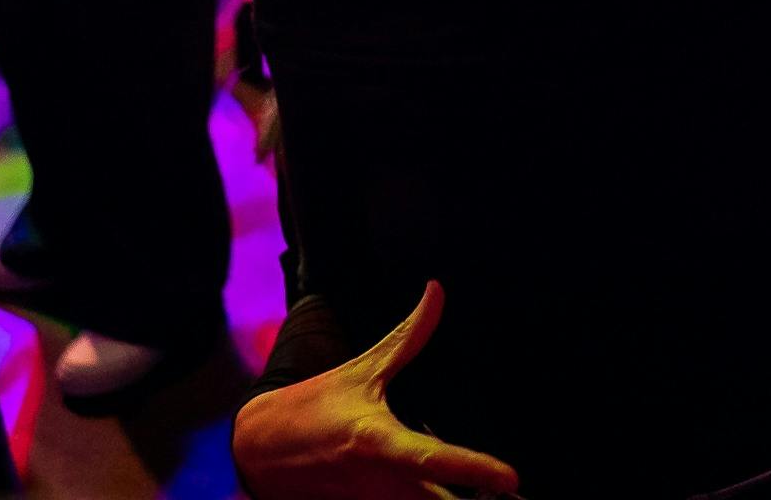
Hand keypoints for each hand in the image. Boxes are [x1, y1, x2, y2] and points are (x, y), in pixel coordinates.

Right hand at [229, 284, 518, 498]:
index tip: (512, 478)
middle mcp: (378, 484)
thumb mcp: (362, 370)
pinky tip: (451, 499)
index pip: (433, 460)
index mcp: (379, 442)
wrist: (259, 450)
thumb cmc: (317, 405)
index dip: (473, 470)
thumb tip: (437, 290)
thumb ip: (409, 337)